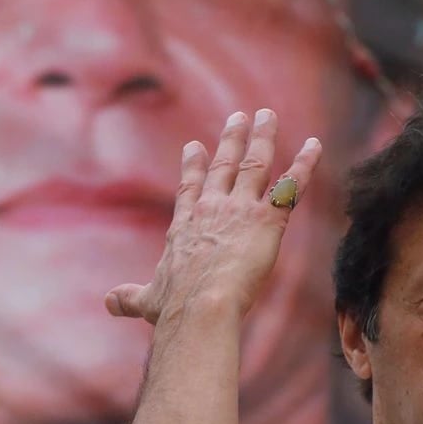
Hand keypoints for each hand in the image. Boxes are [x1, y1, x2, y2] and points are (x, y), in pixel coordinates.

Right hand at [105, 108, 321, 324]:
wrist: (200, 305)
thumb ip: (129, 297)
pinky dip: (304, 165)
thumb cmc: (173, 307)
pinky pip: (290, 186)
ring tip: (269, 116)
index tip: (195, 146)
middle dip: (232, 138)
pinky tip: (314, 146)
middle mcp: (212, 208)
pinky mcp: (267, 220)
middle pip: (224, 164)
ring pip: (255, 164)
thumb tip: (108, 303)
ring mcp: (240, 210)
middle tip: (239, 116)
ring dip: (264, 138)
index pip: (190, 188)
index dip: (194, 165)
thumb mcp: (146, 300)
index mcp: (185, 225)